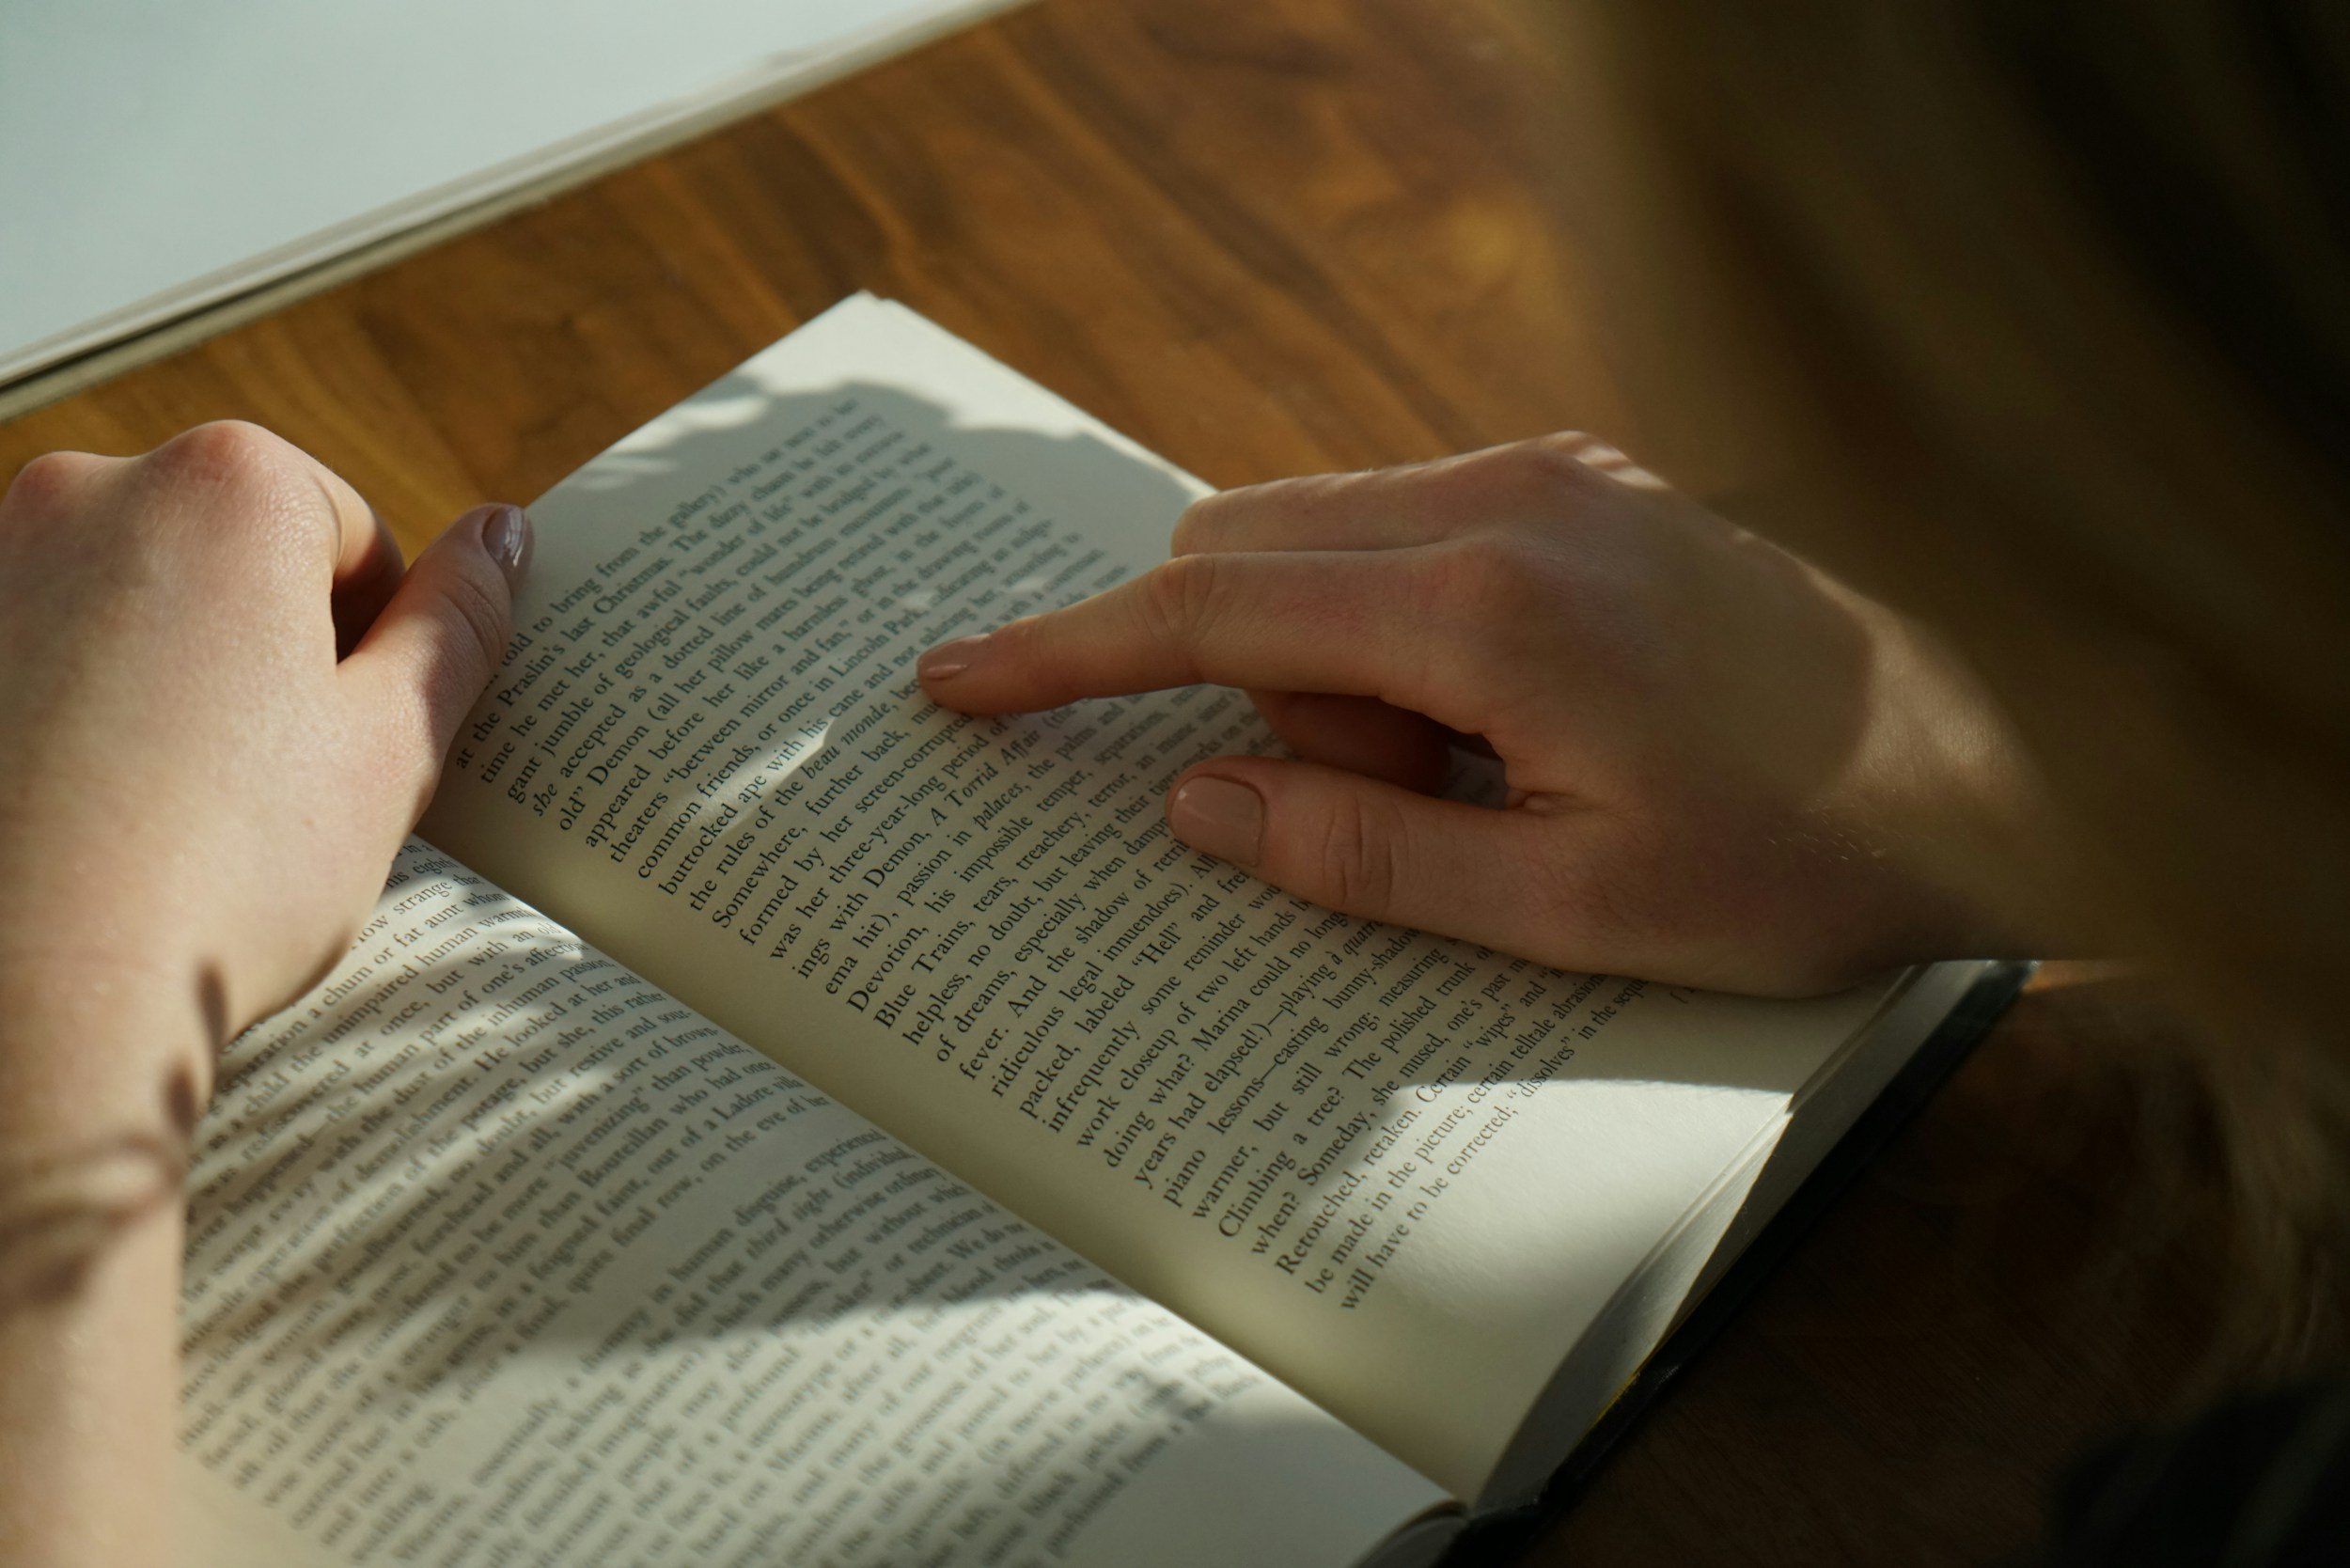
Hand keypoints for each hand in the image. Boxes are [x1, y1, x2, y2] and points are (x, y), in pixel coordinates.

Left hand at [0, 422, 528, 1105]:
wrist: (21, 999)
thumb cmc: (219, 874)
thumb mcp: (390, 749)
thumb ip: (459, 623)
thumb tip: (501, 535)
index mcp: (229, 487)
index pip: (356, 536)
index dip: (376, 649)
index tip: (352, 743)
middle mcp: (90, 489)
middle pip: (240, 553)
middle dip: (271, 652)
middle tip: (277, 786)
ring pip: (139, 602)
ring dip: (178, 678)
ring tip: (181, 809)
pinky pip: (48, 649)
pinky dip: (83, 709)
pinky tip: (97, 811)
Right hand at [920, 435, 2047, 994]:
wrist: (2008, 746)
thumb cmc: (1805, 850)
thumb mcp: (1572, 912)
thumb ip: (1361, 856)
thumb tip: (1199, 808)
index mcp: (1483, 611)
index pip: (1206, 613)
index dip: (1063, 653)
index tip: (957, 680)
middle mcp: (1504, 500)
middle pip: (1248, 555)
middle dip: (1252, 688)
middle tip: (1397, 804)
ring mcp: (1552, 472)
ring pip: (1326, 537)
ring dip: (1340, 665)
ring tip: (1499, 775)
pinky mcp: (1588, 477)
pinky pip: (1412, 528)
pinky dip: (1402, 626)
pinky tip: (1526, 716)